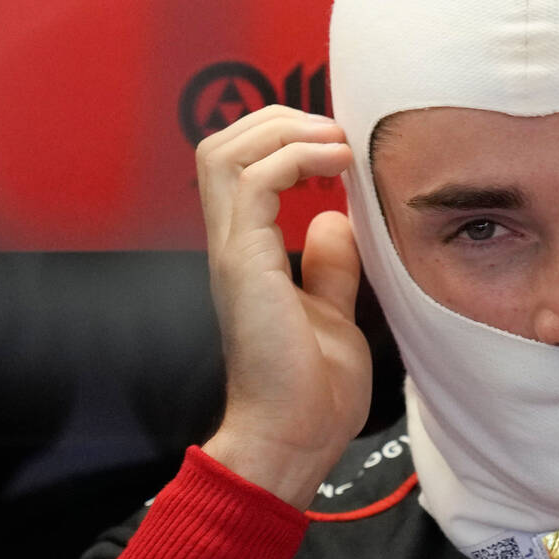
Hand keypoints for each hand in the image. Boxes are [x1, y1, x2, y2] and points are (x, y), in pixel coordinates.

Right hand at [196, 105, 370, 509]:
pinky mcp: (245, 264)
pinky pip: (253, 183)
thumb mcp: (332, 311)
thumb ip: (330, 266)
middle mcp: (231, 244)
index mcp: (248, 252)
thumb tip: (336, 220)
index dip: (282, 137)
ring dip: (285, 131)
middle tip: (333, 130)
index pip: (239, 166)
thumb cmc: (312, 389)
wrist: (296, 439)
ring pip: (225, 153)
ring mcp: (233, 252)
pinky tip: (335, 165)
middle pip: (222, 145)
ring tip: (335, 141)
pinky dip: (293, 158)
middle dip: (278, 118)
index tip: (336, 143)